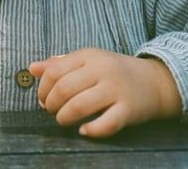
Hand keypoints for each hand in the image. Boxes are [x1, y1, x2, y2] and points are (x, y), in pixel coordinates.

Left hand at [29, 49, 180, 137]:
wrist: (155, 82)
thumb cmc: (114, 71)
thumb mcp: (88, 61)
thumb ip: (59, 63)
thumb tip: (32, 68)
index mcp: (89, 56)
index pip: (55, 70)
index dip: (43, 88)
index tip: (42, 99)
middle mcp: (102, 70)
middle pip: (64, 89)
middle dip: (51, 104)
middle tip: (51, 111)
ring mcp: (116, 90)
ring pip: (80, 106)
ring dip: (64, 117)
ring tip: (63, 120)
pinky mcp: (129, 110)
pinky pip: (106, 123)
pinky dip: (91, 130)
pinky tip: (84, 131)